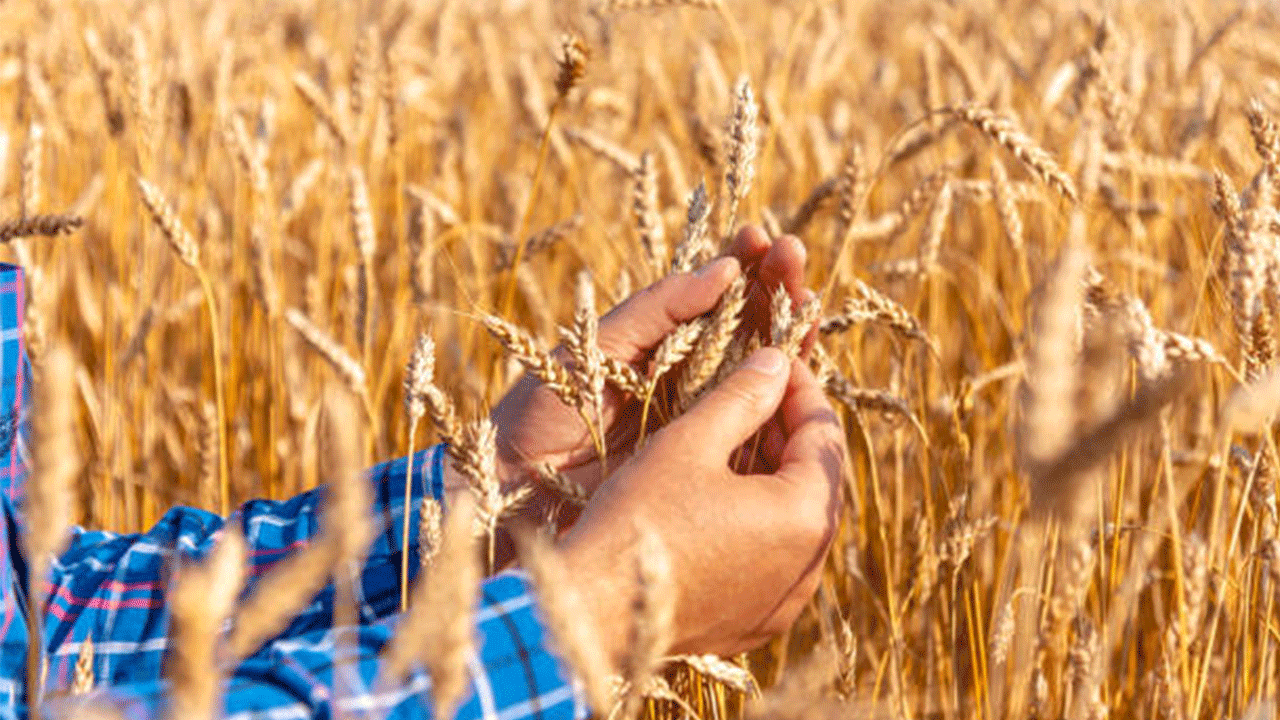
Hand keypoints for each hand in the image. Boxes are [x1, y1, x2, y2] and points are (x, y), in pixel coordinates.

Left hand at [489, 226, 811, 493]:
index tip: (758, 236)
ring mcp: (700, 414)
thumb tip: (722, 271)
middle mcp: (686, 372)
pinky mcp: (707, 458)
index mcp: (657, 338)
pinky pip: (756, 423)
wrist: (514, 488)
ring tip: (807, 299)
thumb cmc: (540, 410)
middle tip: (793, 253)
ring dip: (789, 331)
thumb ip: (655, 311)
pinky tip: (803, 365)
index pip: (711, 291)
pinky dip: (785, 395)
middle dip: (775, 285)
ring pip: (762, 368)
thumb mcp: (594, 347)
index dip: (740, 262)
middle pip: (748, 322)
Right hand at [557, 346, 844, 661]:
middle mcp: (810, 566)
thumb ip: (741, 397)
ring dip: (773, 477)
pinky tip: (718, 499)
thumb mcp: (689, 443)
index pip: (824, 433)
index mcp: (806, 515)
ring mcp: (785, 602)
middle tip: (750, 394)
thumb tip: (774, 361)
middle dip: (787, 431)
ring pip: (796, 522)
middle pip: (817, 479)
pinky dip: (758, 523)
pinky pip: (774, 561)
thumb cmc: (639, 520)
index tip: (772, 358)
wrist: (594, 614)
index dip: (799, 387)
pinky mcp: (756, 624)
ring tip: (730, 442)